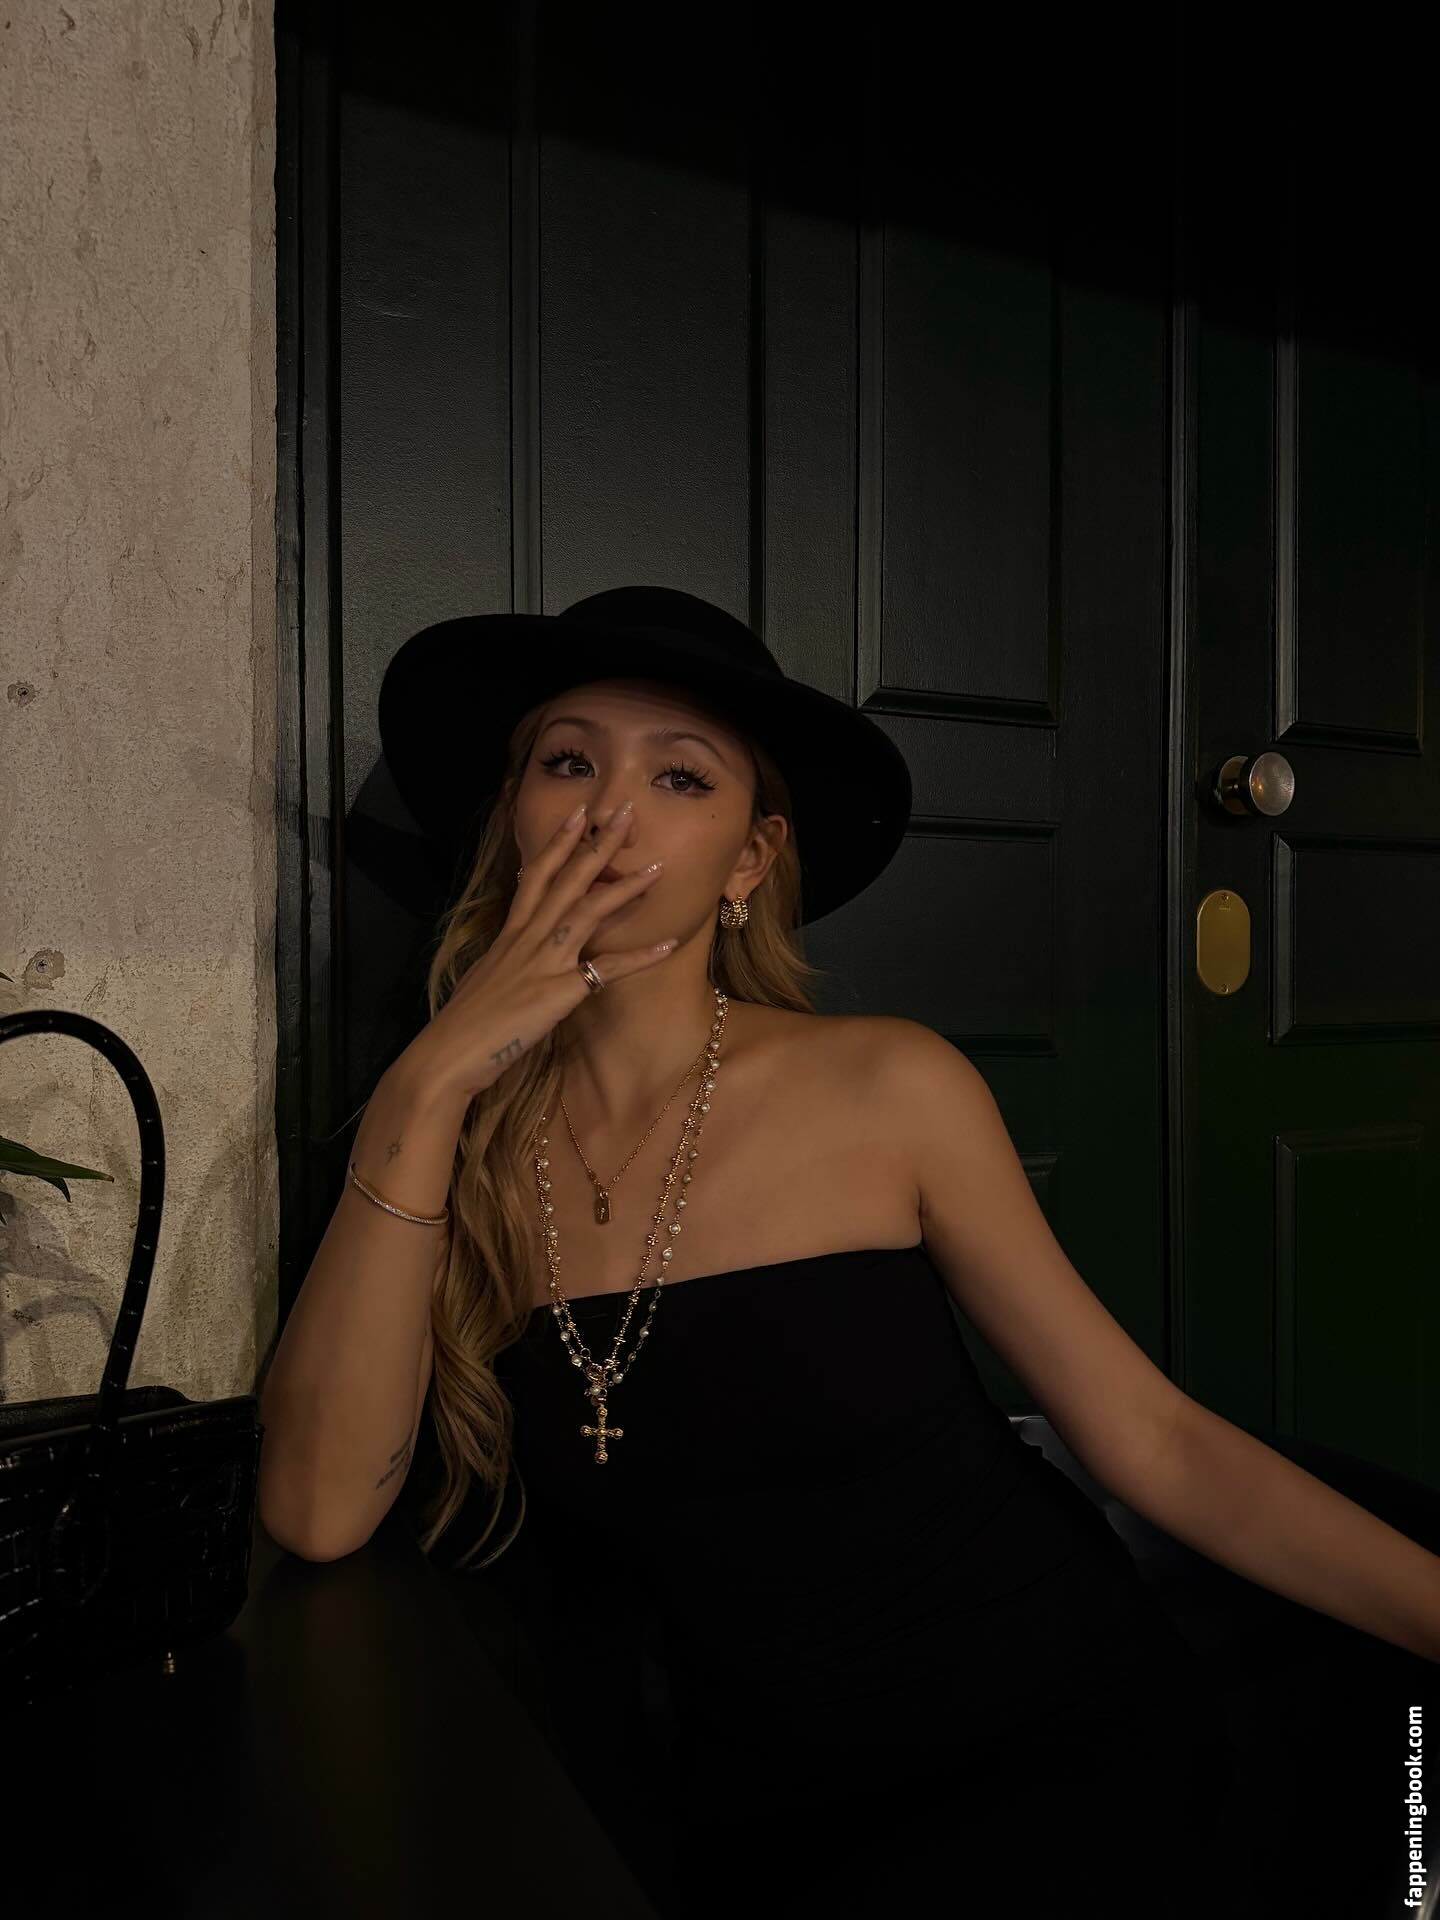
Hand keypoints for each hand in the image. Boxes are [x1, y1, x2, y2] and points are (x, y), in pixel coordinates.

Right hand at [402, 801, 672, 1103]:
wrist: (447, 1055)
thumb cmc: (464, 1025)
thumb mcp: (486, 979)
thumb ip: (506, 960)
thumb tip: (517, 954)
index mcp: (508, 934)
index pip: (535, 876)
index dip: (558, 843)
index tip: (579, 813)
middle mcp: (526, 939)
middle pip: (566, 881)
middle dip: (597, 845)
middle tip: (626, 812)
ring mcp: (543, 963)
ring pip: (587, 912)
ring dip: (625, 888)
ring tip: (657, 869)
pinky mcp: (558, 993)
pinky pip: (607, 970)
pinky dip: (640, 957)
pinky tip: (668, 944)